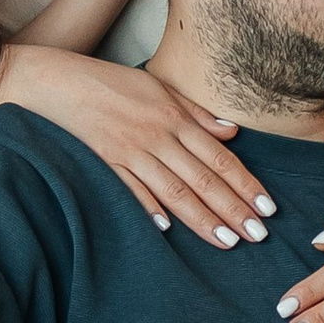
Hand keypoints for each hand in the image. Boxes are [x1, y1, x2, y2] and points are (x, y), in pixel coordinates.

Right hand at [0, 47, 275, 245]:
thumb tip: (231, 131)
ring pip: (174, 190)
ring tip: (228, 241)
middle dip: (233, 208)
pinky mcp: (104, 162)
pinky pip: (130, 189)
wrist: (57, 81)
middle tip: (258, 235)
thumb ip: (196, 113)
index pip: (219, 157)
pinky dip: (147, 207)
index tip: (267, 208)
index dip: (246, 184)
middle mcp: (157, 136)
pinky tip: (165, 229)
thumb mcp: (158, 87)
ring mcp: (130, 151)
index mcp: (174, 117)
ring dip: (203, 217)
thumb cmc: (109, 82)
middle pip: (203, 178)